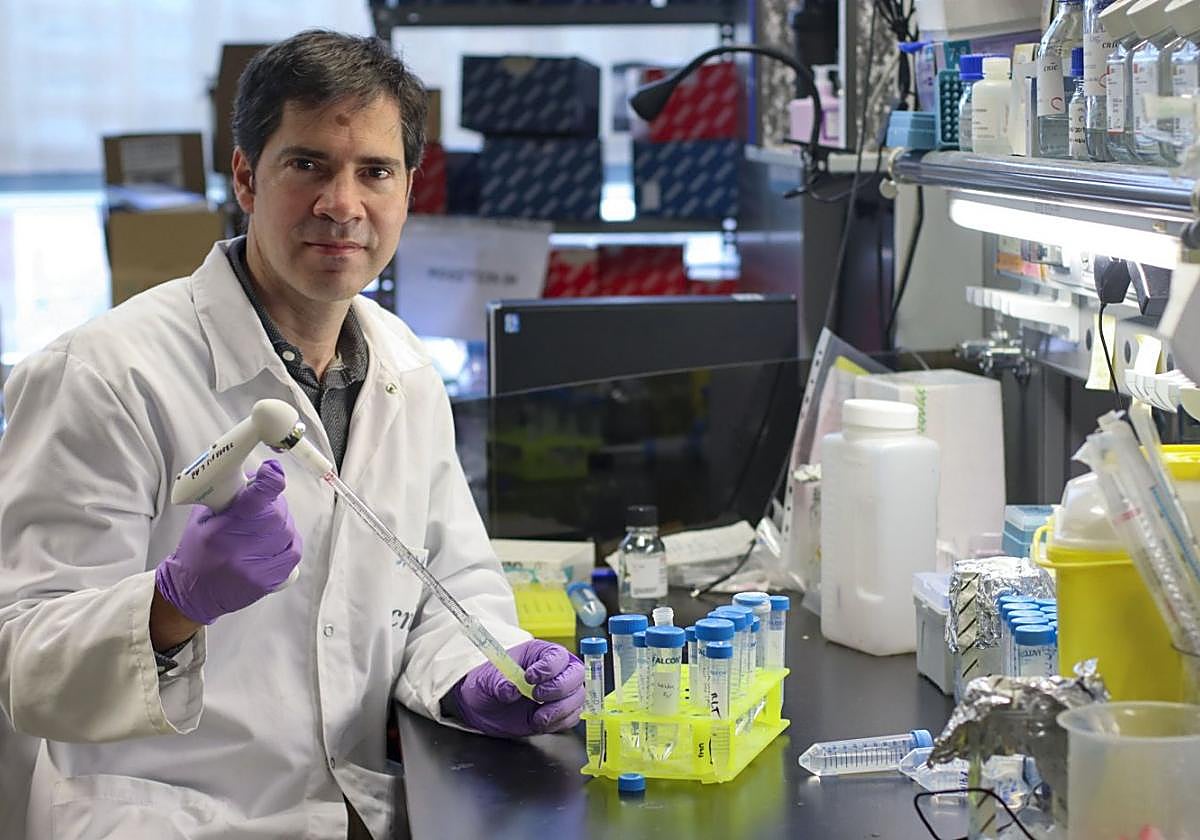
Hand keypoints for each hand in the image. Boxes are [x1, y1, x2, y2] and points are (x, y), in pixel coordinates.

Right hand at [155, 460, 301, 624]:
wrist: (192, 594)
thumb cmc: (197, 551)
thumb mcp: (202, 518)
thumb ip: (227, 496)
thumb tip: (256, 476)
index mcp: (219, 530)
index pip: (253, 500)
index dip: (269, 481)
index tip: (272, 470)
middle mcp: (238, 549)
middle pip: (276, 513)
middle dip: (274, 503)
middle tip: (264, 504)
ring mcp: (255, 568)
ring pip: (288, 531)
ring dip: (282, 523)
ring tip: (265, 526)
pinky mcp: (268, 582)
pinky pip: (293, 551)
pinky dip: (288, 540)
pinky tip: (275, 540)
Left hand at [449, 640, 583, 737]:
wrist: (483, 706)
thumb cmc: (488, 683)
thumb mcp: (487, 679)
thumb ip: (500, 683)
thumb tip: (511, 690)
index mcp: (540, 654)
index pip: (557, 656)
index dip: (548, 667)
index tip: (529, 677)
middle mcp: (555, 671)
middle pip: (576, 675)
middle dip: (559, 688)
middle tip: (536, 696)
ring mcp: (559, 693)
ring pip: (577, 698)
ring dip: (560, 710)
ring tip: (537, 716)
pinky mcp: (559, 713)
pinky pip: (571, 717)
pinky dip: (558, 723)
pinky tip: (539, 722)